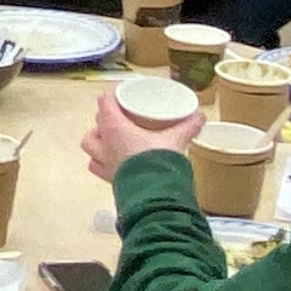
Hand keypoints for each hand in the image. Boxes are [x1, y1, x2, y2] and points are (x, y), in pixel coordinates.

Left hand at [84, 86, 198, 179]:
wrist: (154, 195)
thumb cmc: (159, 162)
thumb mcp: (176, 139)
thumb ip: (188, 125)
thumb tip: (200, 114)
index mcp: (116, 129)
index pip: (104, 103)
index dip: (111, 97)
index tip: (121, 95)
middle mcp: (105, 144)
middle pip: (97, 123)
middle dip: (106, 117)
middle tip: (121, 116)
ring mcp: (104, 163)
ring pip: (90, 145)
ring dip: (97, 139)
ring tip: (110, 137)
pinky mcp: (109, 179)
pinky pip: (97, 167)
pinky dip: (100, 162)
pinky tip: (112, 160)